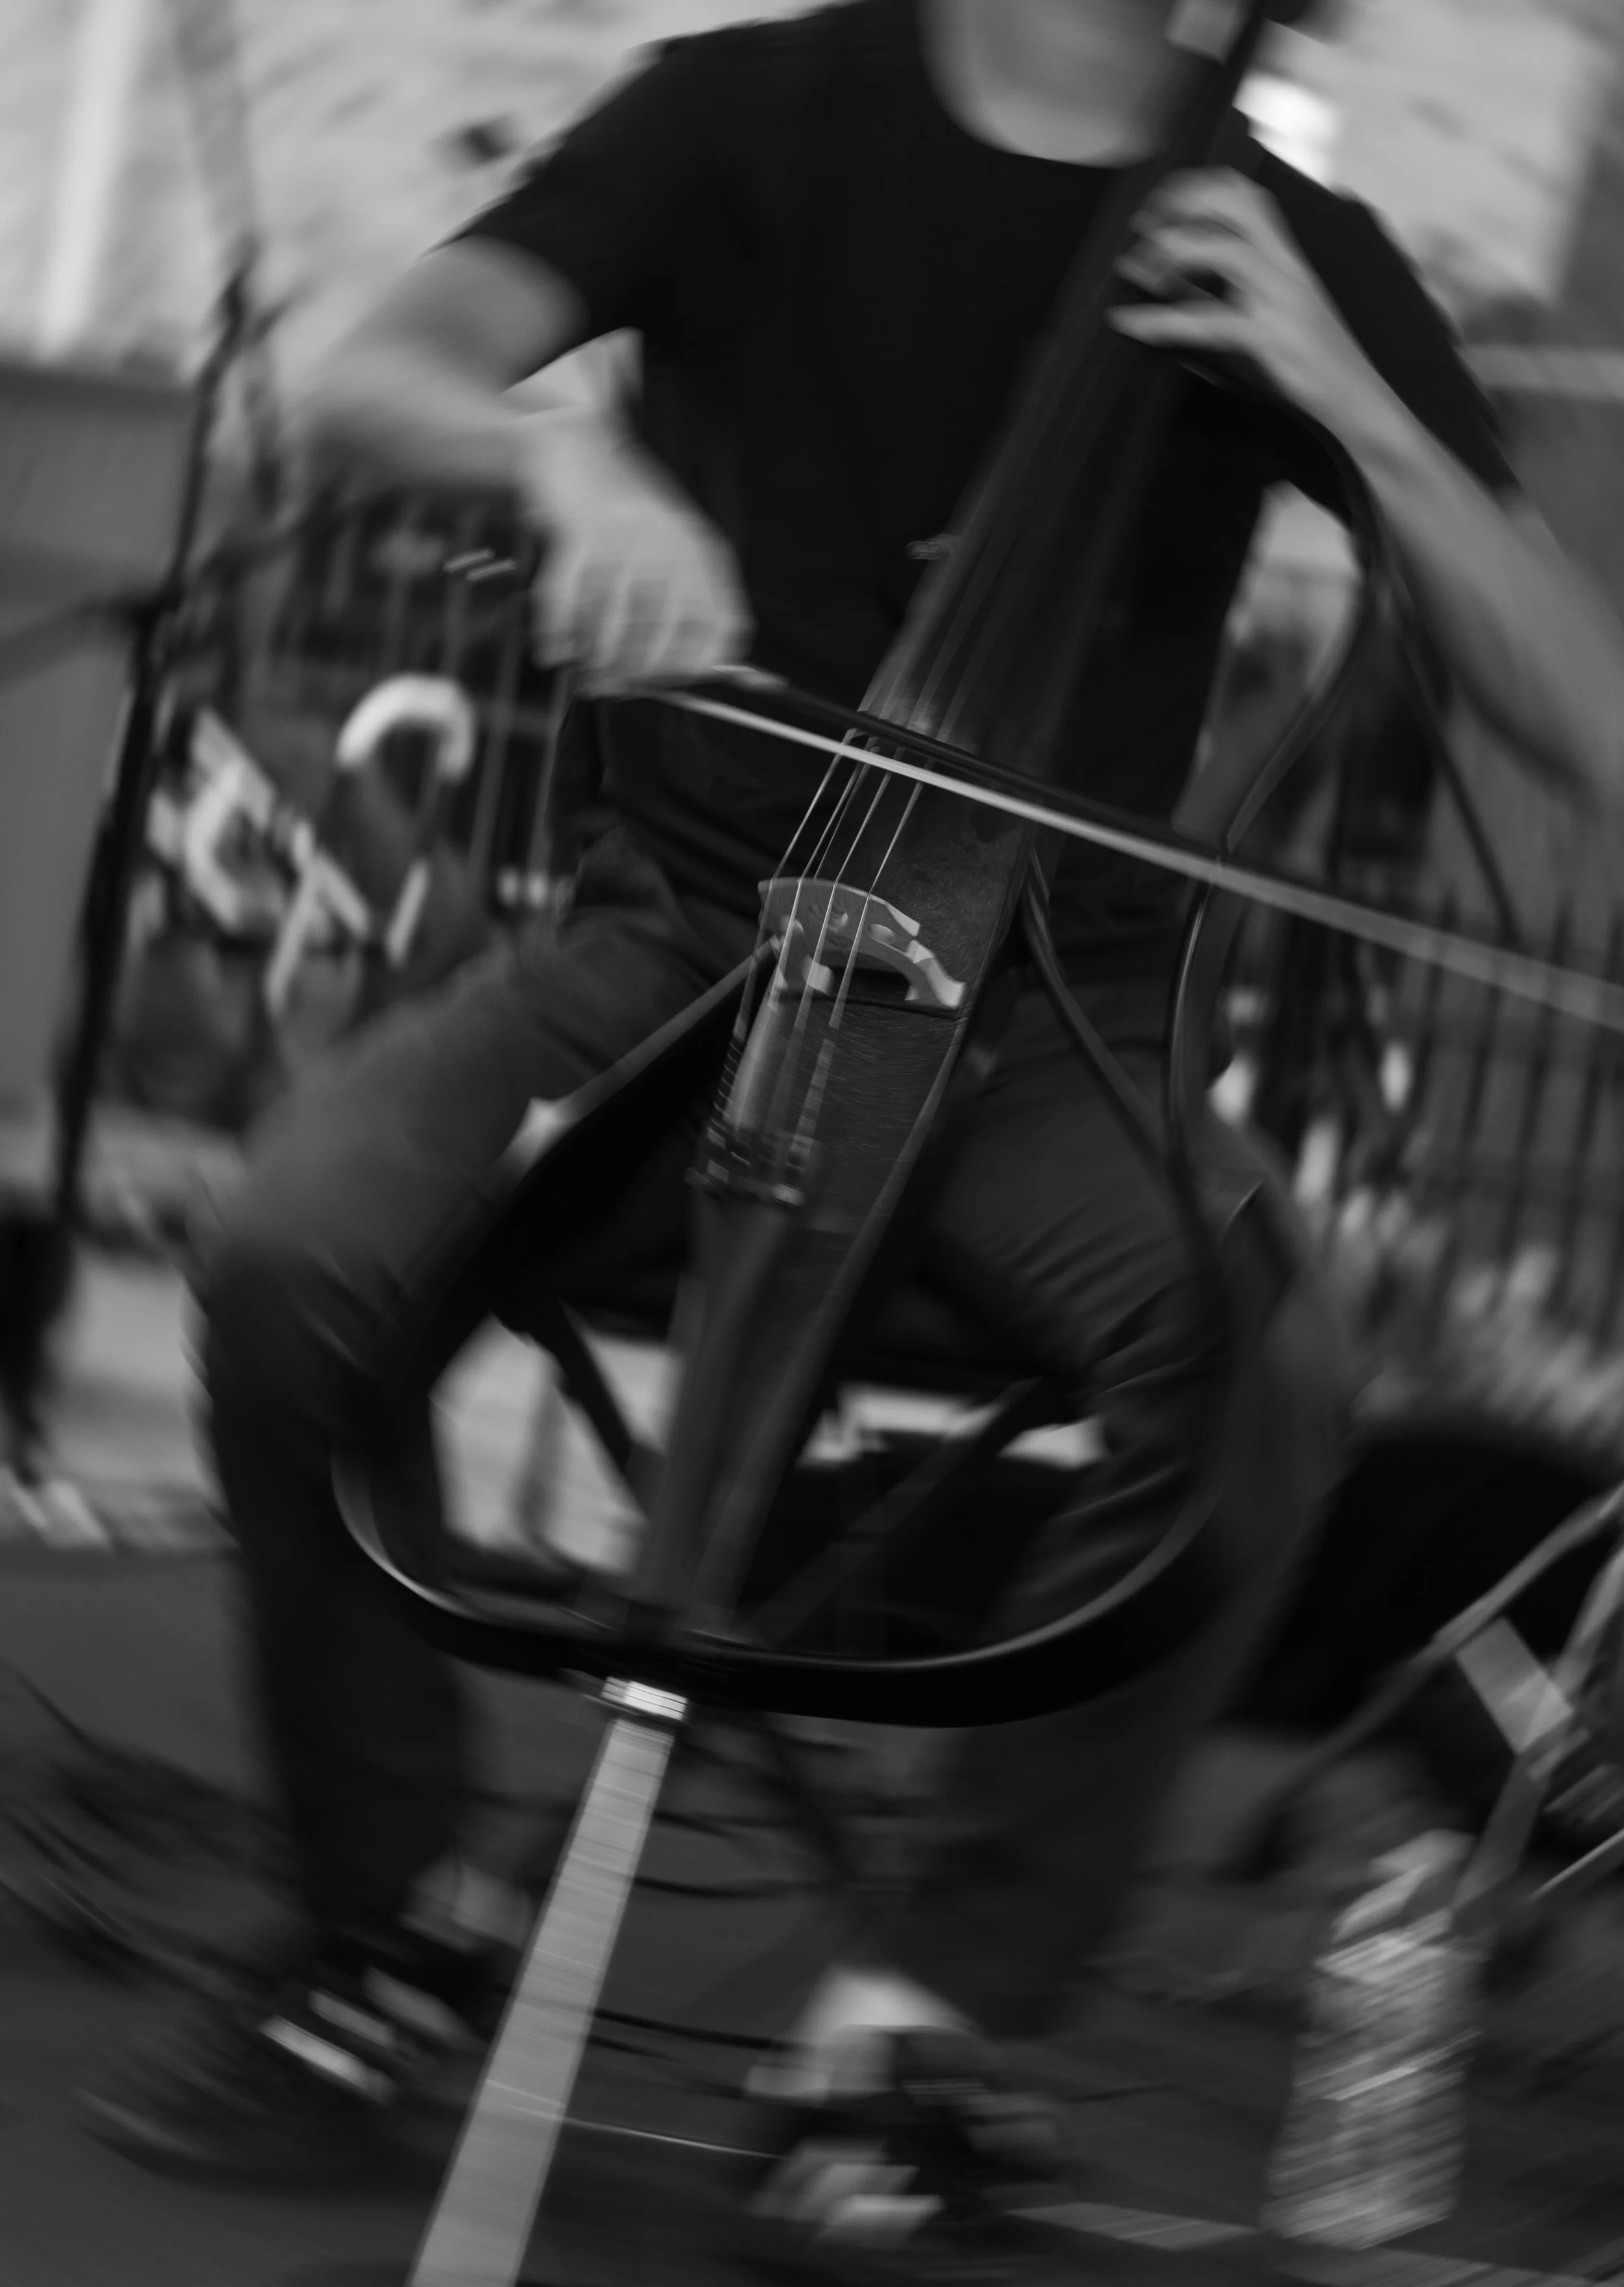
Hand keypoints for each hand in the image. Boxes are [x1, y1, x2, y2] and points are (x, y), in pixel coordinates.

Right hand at [521, 408, 752, 692]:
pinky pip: (566, 597)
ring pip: (611, 618)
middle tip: (610, 689)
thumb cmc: (622, 524)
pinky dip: (555, 634)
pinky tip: (552, 653)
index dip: (693, 667)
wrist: (576, 454)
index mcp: (701, 554)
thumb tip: (683, 678)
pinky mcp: (580, 527)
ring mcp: (625, 533)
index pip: (719, 627)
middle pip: (662, 630)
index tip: (665, 685)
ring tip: (583, 676)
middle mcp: (670, 542)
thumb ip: (679, 612)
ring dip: (593, 658)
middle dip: (633, 672)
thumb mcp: (666, 557)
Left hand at [1109, 169, 1397, 444]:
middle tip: (1141, 222)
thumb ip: (1208, 295)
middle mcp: (1285, 265)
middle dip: (1186, 200)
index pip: (1245, 196)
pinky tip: (1131, 323)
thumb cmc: (1298, 363)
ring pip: (1228, 250)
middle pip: (1240, 203)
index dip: (1198, 187)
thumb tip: (1154, 275)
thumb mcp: (1249, 319)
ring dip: (1176, 251)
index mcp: (1284, 256)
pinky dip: (1166, 319)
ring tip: (1135, 269)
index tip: (1156, 202)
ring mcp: (1282, 298)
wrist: (1354, 402)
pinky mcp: (1273, 338)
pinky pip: (1213, 320)